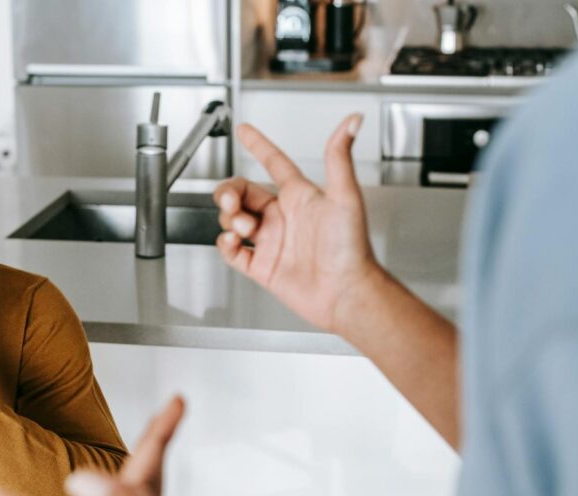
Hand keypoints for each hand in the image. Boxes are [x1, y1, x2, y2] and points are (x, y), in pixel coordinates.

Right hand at [215, 117, 385, 336]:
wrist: (345, 292)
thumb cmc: (351, 248)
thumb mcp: (345, 195)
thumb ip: (339, 156)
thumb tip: (351, 121)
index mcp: (301, 197)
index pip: (274, 163)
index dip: (258, 146)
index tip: (245, 131)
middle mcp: (284, 217)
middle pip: (243, 193)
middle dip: (229, 191)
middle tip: (230, 199)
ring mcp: (272, 242)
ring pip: (234, 220)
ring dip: (230, 218)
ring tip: (242, 226)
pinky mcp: (263, 267)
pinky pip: (233, 252)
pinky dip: (226, 243)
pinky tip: (233, 240)